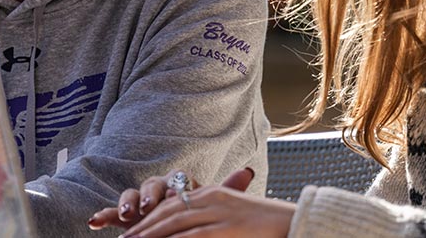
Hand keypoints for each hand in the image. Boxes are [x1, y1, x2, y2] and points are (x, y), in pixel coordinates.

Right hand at [87, 168, 253, 229]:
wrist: (181, 229)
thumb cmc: (196, 218)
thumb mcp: (210, 207)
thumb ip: (225, 189)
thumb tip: (247, 170)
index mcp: (178, 186)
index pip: (173, 181)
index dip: (170, 189)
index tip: (173, 200)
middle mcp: (156, 193)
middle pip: (149, 186)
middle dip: (147, 196)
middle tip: (146, 208)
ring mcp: (139, 206)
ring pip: (130, 196)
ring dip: (126, 203)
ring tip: (124, 214)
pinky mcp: (124, 219)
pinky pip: (110, 213)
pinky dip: (103, 216)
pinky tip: (94, 222)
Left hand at [121, 175, 293, 237]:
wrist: (294, 222)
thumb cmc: (264, 224)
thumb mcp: (232, 215)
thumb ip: (210, 218)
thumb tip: (191, 230)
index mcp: (212, 193)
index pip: (172, 204)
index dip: (149, 218)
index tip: (131, 230)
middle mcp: (212, 199)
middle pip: (168, 212)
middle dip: (143, 227)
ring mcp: (218, 213)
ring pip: (174, 223)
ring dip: (150, 235)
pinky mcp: (224, 228)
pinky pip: (192, 236)